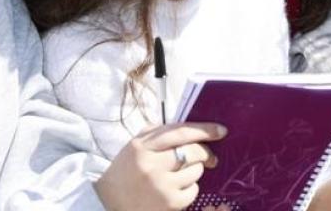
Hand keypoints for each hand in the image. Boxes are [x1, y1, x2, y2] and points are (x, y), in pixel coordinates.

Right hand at [96, 121, 224, 210]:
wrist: (109, 201)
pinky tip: (176, 189)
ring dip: (195, 171)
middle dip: (205, 153)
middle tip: (210, 157)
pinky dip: (190, 189)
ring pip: (196, 171)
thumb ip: (159, 132)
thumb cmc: (127, 169)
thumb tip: (192, 127)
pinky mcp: (169, 203)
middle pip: (193, 152)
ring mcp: (161, 186)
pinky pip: (194, 190)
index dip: (204, 130)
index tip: (221, 130)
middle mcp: (151, 165)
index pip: (180, 132)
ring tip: (180, 175)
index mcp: (143, 146)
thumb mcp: (136, 144)